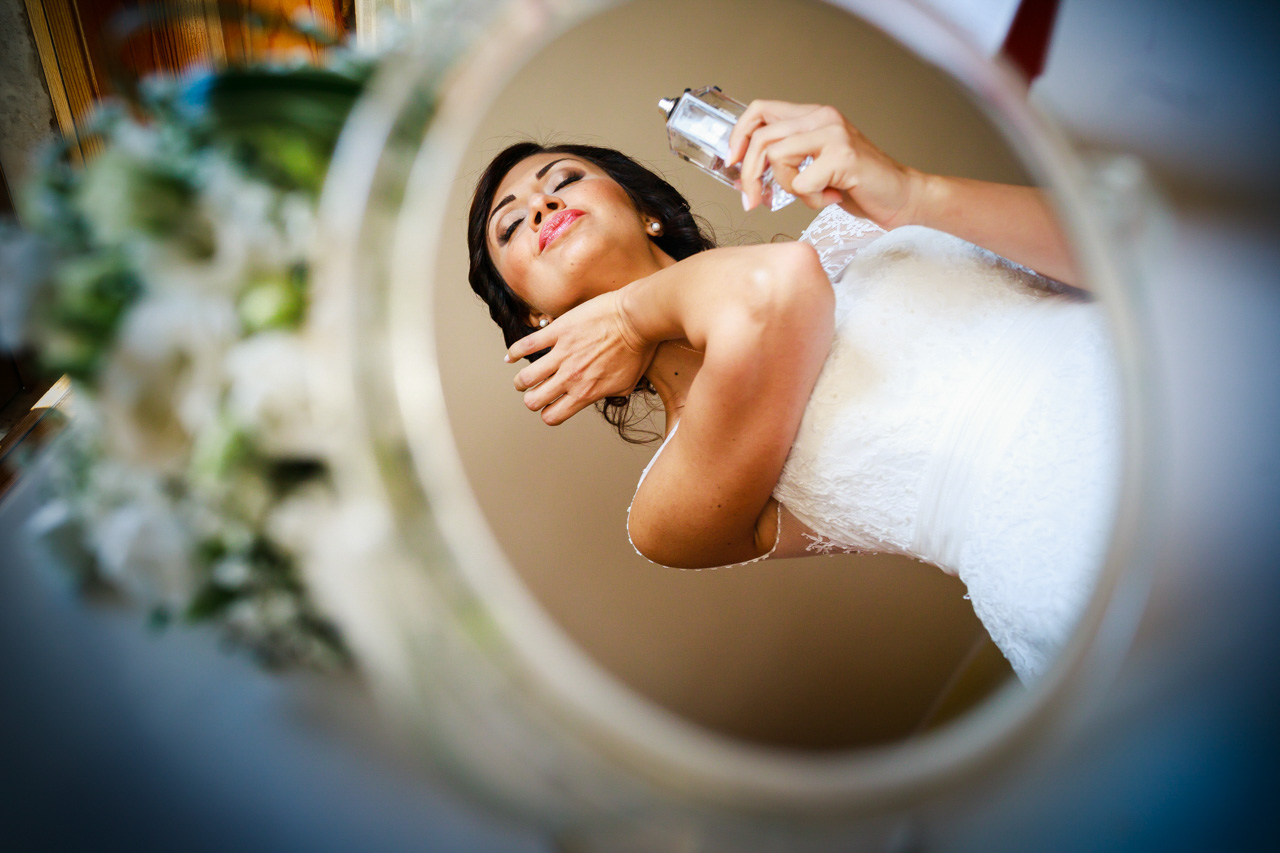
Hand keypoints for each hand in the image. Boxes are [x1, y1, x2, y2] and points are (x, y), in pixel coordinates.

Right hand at [505, 290, 655, 425]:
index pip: (552, 416)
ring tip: (524, 377)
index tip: (550, 405)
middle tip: (534, 391)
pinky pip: (526, 345)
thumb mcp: (626, 383)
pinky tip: (512, 356)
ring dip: (521, 380)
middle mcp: (570, 377)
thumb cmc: (637, 349)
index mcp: (585, 392)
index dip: (548, 413)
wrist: (637, 319)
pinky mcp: (557, 332)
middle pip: (534, 401)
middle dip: (531, 398)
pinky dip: (514, 353)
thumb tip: (602, 395)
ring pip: (525, 378)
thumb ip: (608, 394)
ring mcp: (562, 354)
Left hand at [726, 100, 924, 227]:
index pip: (760, 110)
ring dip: (788, 187)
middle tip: (753, 201)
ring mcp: (833, 133)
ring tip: (812, 195)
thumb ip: (787, 158)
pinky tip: (831, 198)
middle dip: (749, 175)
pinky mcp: (842, 156)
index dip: (739, 136)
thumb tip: (744, 171)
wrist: (900, 197)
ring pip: (777, 156)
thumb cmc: (857, 185)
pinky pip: (801, 181)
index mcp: (812, 115)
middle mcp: (822, 117)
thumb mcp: (813, 165)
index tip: (732, 164)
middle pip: (761, 137)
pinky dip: (810, 199)